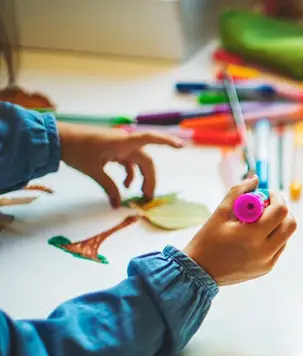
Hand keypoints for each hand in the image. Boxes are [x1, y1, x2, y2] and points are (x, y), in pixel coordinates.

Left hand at [58, 123, 183, 207]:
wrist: (57, 139)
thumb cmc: (76, 150)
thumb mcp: (93, 171)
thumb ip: (109, 187)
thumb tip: (118, 205)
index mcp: (123, 143)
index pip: (150, 139)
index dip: (167, 142)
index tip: (181, 147)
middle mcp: (125, 143)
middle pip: (146, 161)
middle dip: (150, 179)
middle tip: (148, 197)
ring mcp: (119, 146)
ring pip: (138, 163)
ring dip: (140, 178)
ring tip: (138, 194)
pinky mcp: (113, 149)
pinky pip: (128, 162)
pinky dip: (129, 174)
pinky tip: (125, 186)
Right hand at [183, 177, 296, 285]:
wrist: (199, 272)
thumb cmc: (207, 240)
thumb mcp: (220, 213)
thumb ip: (238, 192)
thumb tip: (255, 178)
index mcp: (252, 236)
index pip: (280, 212)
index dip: (277, 198)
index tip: (267, 194)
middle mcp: (265, 251)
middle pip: (290, 225)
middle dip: (283, 211)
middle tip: (268, 205)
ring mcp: (267, 262)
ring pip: (286, 237)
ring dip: (278, 224)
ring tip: (258, 221)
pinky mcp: (266, 268)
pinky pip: (279, 248)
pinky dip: (273, 237)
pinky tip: (256, 235)